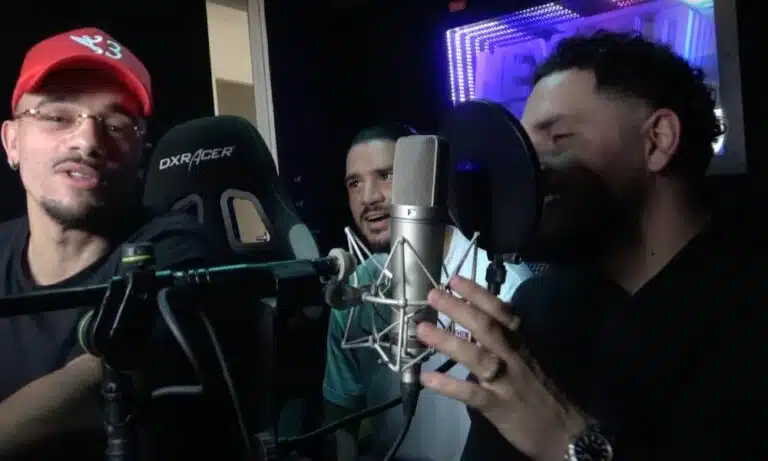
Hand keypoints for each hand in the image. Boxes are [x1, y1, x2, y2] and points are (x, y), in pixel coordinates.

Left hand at [416, 276, 586, 460]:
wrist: (565, 431)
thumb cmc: (542, 391)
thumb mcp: (527, 357)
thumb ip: (505, 338)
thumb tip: (479, 317)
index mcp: (520, 343)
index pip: (500, 312)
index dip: (478, 294)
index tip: (456, 279)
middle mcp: (513, 356)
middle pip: (486, 327)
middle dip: (459, 309)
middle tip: (433, 294)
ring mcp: (505, 381)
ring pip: (477, 357)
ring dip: (448, 341)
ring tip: (422, 329)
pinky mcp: (498, 406)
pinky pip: (472, 394)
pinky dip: (449, 386)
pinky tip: (427, 379)